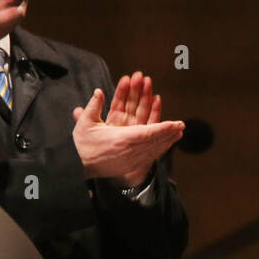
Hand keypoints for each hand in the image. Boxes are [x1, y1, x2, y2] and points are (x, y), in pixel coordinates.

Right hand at [71, 71, 182, 185]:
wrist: (76, 167)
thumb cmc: (81, 145)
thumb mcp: (85, 124)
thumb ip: (93, 106)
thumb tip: (98, 91)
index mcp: (121, 138)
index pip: (148, 132)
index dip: (164, 127)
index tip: (176, 123)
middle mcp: (129, 150)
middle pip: (155, 141)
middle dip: (169, 132)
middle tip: (182, 125)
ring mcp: (130, 160)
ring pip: (153, 150)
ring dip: (167, 141)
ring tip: (178, 134)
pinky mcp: (129, 166)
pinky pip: (148, 158)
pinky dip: (159, 151)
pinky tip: (166, 146)